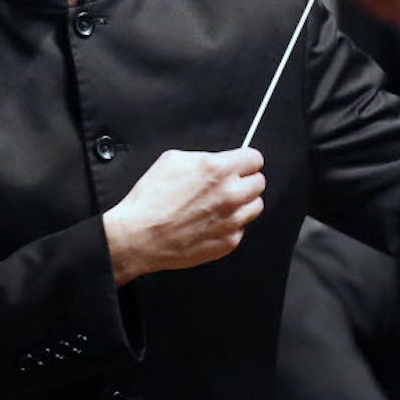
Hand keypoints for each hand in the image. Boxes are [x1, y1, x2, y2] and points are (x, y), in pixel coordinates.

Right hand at [102, 148, 265, 285]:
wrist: (139, 236)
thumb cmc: (150, 201)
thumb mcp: (172, 160)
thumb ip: (202, 157)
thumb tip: (214, 159)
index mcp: (219, 170)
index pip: (255, 158)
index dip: (246, 160)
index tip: (242, 164)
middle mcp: (230, 195)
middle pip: (259, 182)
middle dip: (245, 181)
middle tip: (229, 185)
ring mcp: (232, 220)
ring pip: (255, 207)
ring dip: (242, 204)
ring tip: (220, 205)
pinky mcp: (228, 242)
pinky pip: (241, 229)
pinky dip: (230, 225)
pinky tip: (210, 223)